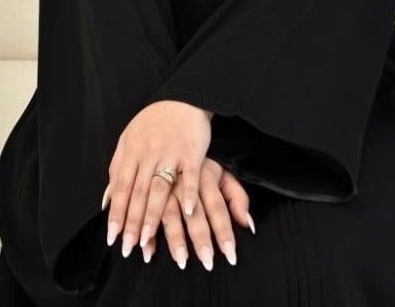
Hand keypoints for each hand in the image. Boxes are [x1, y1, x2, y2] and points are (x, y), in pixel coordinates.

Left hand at [102, 99, 212, 256]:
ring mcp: (171, 153)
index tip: (111, 237)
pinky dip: (190, 192)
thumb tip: (104, 201)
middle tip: (127, 247)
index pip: (121, 187)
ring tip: (146, 239)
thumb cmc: (154, 123)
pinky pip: (191, 175)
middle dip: (130, 222)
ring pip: (160, 187)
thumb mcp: (129, 139)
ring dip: (152, 215)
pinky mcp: (192, 152)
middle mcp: (149, 154)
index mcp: (132, 151)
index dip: (116, 213)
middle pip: (138, 192)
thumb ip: (116, 168)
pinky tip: (188, 211)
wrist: (183, 98)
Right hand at [141, 157, 255, 269]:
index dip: (224, 231)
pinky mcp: (147, 190)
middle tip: (208, 262)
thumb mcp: (221, 173)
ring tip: (182, 260)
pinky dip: (148, 234)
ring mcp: (165, 187)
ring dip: (175, 239)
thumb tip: (248, 225)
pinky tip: (148, 251)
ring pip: (170, 214)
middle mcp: (185, 183)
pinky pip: (146, 215)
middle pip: (195, 214)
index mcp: (205, 177)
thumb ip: (237, 197)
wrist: (170, 133)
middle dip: (201, 239)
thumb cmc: (200, 162)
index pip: (218, 207)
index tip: (230, 254)